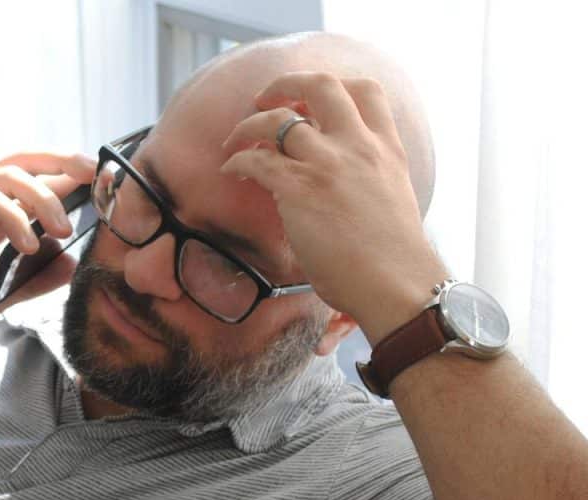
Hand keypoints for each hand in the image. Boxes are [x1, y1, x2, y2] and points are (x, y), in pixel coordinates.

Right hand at [0, 152, 96, 331]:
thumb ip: (34, 280)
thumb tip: (71, 265)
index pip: (34, 180)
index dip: (67, 176)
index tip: (101, 184)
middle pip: (24, 161)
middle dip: (62, 161)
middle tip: (93, 174)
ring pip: (7, 176)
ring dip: (42, 197)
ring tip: (62, 227)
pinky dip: (11, 217)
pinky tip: (28, 242)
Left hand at [219, 72, 446, 342]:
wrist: (397, 285)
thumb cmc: (394, 259)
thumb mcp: (391, 200)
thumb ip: (365, 178)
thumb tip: (331, 183)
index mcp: (386, 149)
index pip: (365, 91)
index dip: (334, 85)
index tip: (310, 99)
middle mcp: (358, 147)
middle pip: (321, 85)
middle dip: (286, 83)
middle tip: (265, 99)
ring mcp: (328, 165)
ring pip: (278, 119)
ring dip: (249, 124)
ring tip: (234, 140)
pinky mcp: (299, 189)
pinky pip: (256, 158)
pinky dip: (237, 159)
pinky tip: (232, 170)